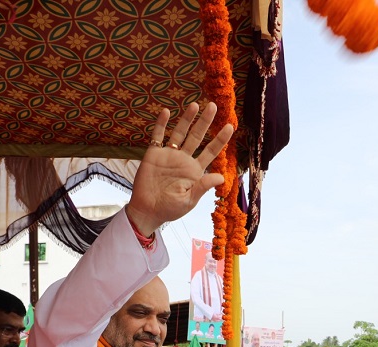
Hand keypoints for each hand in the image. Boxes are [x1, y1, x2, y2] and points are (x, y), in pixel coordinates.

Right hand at [126, 103, 233, 232]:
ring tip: (194, 105)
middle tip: (213, 106)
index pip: (211, 151)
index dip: (220, 139)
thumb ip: (203, 186)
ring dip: (186, 119)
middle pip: (197, 136)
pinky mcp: (153, 154)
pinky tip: (166, 112)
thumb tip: (221, 177)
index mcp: (195, 170)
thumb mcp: (189, 200)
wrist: (147, 211)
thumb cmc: (170, 209)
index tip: (230, 126)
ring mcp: (168, 155)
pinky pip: (158, 136)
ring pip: (179, 132)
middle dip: (205, 122)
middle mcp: (183, 159)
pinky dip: (161, 124)